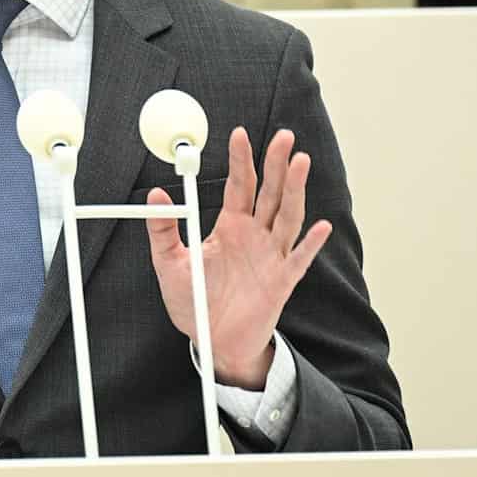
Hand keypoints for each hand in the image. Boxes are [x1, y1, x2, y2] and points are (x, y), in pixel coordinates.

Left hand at [145, 126, 330, 389]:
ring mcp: (271, 256)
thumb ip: (163, 230)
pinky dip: (311, 243)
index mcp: (230, 227)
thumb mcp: (169, 263)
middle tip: (284, 136)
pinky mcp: (282, 282)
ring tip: (300, 161)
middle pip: (269, 192)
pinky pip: (299, 259)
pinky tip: (322, 226)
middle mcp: (255, 236)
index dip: (240, 159)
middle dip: (277, 163)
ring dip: (295, 189)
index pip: (238, 185)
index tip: (240, 133)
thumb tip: (154, 195)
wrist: (213, 342)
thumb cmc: (195, 303)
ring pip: (287, 215)